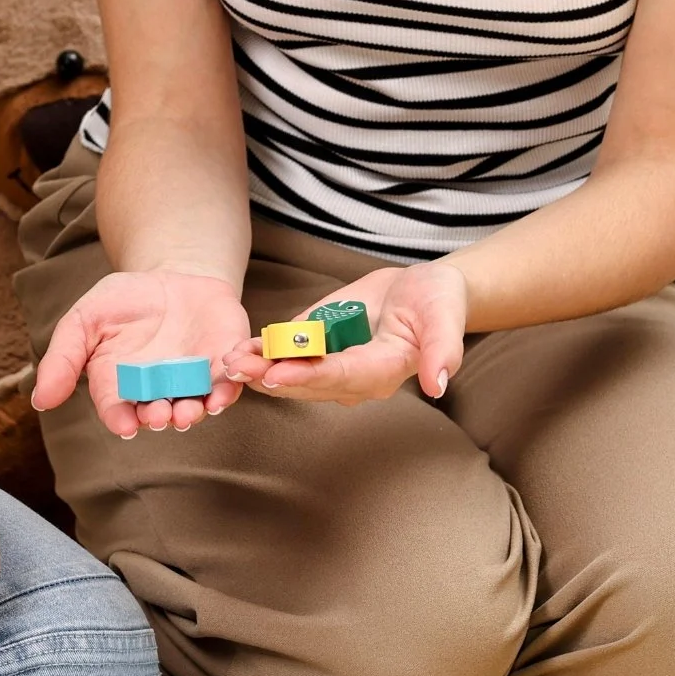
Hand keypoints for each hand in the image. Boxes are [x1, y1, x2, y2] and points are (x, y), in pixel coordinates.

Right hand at [32, 269, 250, 439]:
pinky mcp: (224, 363)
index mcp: (122, 385)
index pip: (119, 410)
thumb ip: (64, 357)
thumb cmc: (124, 302)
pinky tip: (223, 388)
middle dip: (161, 418)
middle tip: (161, 416)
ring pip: (196, 405)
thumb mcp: (85, 319)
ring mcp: (193, 380)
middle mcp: (159, 391)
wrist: (171, 275)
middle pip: (159, 414)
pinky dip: (229, 388)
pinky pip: (230, 382)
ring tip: (188, 412)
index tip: (124, 424)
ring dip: (194, 412)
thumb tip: (40, 400)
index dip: (121, 419)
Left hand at [222, 261, 466, 405]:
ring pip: (293, 373)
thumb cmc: (437, 303)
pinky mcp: (319, 347)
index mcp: (383, 371)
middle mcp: (354, 377)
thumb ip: (442, 351)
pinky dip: (262, 353)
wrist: (423, 291)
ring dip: (260, 369)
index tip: (278, 374)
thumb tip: (438, 384)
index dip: (310, 376)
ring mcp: (333, 364)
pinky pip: (289, 355)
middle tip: (238, 370)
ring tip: (229, 362)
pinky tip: (237, 350)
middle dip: (272, 376)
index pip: (343, 376)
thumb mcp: (444, 318)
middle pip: (309, 382)